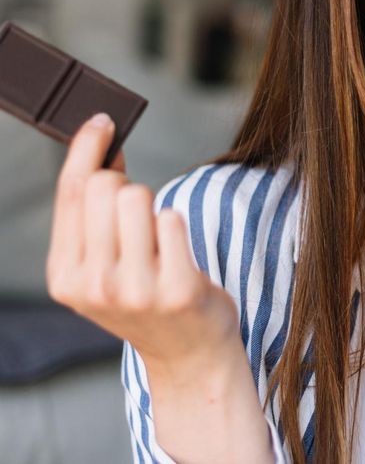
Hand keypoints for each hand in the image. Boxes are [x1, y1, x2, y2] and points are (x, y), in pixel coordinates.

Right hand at [45, 113, 239, 371]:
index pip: (70, 192)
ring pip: (139, 197)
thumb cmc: (147, 297)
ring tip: (159, 242)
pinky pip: (173, 218)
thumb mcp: (105, 263)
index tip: (102, 120)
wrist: (188, 354)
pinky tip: (178, 254)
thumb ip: (95, 213)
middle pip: (105, 186)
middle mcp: (93, 285)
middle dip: (127, 185)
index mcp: (64, 276)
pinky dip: (177, 225)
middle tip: (139, 215)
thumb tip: (102, 147)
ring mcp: (135, 290)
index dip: (86, 148)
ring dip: (154, 207)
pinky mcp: (176, 289)